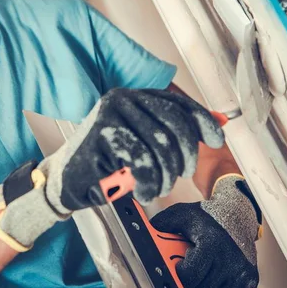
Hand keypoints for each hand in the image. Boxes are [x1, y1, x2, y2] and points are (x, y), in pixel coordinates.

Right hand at [0, 88, 224, 250]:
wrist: (66, 180)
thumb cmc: (107, 163)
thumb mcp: (143, 144)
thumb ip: (173, 132)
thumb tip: (219, 122)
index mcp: (134, 96)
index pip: (176, 102)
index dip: (201, 120)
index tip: (216, 140)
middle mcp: (122, 98)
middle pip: (172, 123)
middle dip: (185, 154)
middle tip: (182, 175)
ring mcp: (109, 115)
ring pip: (159, 143)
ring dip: (166, 174)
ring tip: (159, 188)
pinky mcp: (100, 136)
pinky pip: (141, 160)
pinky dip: (149, 181)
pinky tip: (145, 191)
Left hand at [150, 175, 261, 287]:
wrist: (238, 215)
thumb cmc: (206, 216)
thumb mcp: (181, 214)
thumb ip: (161, 225)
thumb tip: (140, 234)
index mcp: (212, 244)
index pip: (189, 276)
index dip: (179, 274)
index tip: (177, 267)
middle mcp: (231, 260)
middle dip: (189, 283)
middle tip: (186, 271)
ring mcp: (242, 273)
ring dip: (203, 286)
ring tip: (200, 272)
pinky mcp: (250, 281)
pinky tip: (212, 276)